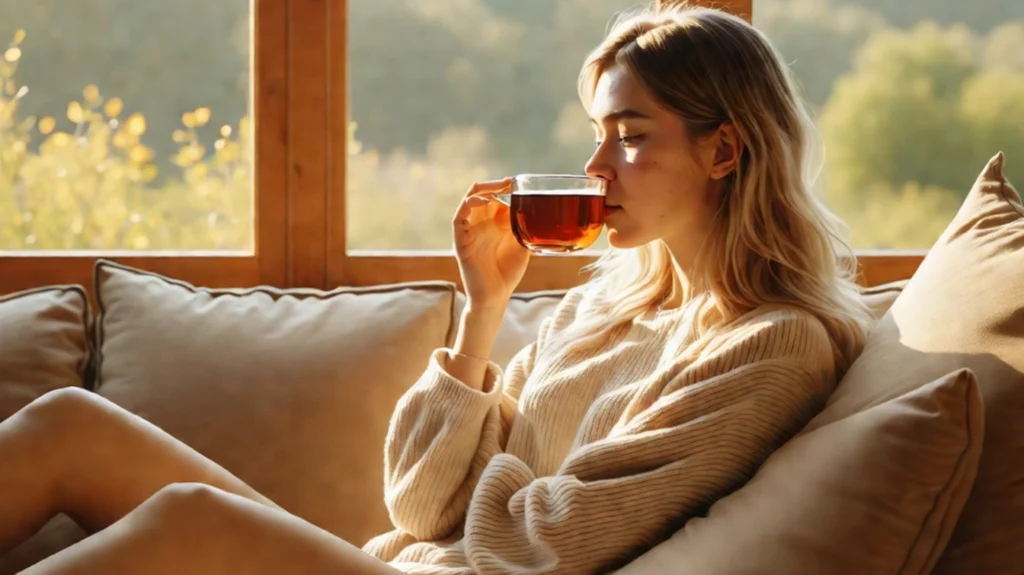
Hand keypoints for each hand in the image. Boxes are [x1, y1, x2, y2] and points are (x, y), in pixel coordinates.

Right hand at [452, 178, 530, 310]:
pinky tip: (484, 202)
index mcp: (493, 224)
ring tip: (496, 188)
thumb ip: (526, 229)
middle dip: (493, 185)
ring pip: (468, 202)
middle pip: (481, 195)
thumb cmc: (508, 273)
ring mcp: (469, 232)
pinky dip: (469, 205)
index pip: (495, 198)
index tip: (517, 182)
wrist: (495, 297)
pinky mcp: (460, 241)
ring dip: (481, 190)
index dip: (504, 188)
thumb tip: (542, 213)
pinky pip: (458, 218)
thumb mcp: (523, 246)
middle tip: (507, 182)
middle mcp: (480, 225)